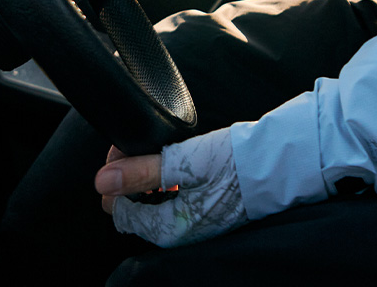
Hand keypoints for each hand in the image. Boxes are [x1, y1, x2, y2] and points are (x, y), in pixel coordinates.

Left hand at [96, 129, 247, 248]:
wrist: (274, 165)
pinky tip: (174, 161)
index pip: (118, 212)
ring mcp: (189, 222)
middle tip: (137, 145)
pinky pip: (171, 198)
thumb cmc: (233, 165)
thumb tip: (103, 181)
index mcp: (166, 228)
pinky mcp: (201, 210)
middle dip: (128, 177)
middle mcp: (175, 232)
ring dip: (146, 177)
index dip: (114, 179)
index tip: (121, 151)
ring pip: (151, 202)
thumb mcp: (184, 162)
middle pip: (134, 207)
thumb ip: (142, 173)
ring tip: (155, 149)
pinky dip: (165, 180)